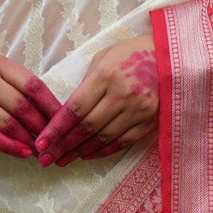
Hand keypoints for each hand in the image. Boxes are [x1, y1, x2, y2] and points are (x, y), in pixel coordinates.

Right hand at [0, 53, 62, 160]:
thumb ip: (22, 90)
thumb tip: (54, 115)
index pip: (32, 85)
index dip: (51, 105)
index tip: (64, 121)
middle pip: (21, 106)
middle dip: (41, 126)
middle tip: (54, 140)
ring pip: (7, 123)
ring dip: (27, 140)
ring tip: (41, 149)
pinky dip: (10, 147)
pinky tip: (23, 153)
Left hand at [34, 34, 158, 165]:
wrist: (171, 56)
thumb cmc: (132, 53)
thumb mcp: (104, 58)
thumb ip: (87, 83)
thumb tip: (69, 111)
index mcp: (106, 75)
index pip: (75, 108)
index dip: (56, 129)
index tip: (41, 143)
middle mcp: (122, 94)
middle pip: (87, 127)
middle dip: (63, 145)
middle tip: (46, 158)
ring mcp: (138, 110)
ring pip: (103, 138)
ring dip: (80, 151)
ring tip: (63, 159)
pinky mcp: (150, 121)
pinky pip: (123, 142)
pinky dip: (103, 151)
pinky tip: (87, 155)